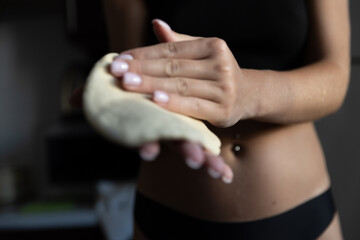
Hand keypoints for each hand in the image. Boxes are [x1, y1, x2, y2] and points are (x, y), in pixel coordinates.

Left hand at [110, 19, 236, 182]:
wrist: (247, 94)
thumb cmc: (217, 72)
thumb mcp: (203, 54)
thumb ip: (179, 42)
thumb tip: (156, 23)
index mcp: (213, 45)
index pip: (171, 49)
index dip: (144, 54)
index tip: (120, 60)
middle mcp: (220, 64)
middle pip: (173, 66)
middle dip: (142, 69)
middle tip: (116, 72)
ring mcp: (223, 88)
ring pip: (181, 85)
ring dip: (152, 85)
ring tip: (128, 84)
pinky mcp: (223, 110)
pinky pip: (194, 106)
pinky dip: (175, 103)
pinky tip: (156, 101)